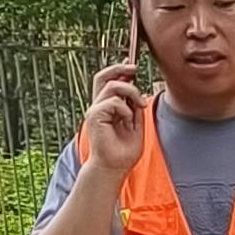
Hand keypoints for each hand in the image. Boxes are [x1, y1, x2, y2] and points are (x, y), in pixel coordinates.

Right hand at [81, 63, 149, 178]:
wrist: (114, 167)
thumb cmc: (123, 151)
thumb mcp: (135, 124)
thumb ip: (135, 108)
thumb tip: (138, 93)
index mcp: (106, 108)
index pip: (108, 82)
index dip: (118, 71)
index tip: (132, 67)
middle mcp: (98, 106)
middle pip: (102, 76)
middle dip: (119, 68)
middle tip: (134, 68)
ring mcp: (95, 110)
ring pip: (112, 86)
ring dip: (131, 92)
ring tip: (140, 104)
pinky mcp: (95, 116)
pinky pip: (113, 102)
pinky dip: (125, 109)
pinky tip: (128, 121)